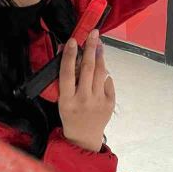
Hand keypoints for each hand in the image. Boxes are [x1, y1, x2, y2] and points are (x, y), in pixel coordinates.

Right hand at [58, 30, 115, 151]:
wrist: (84, 137)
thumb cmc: (70, 115)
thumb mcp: (62, 100)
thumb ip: (67, 80)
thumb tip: (71, 54)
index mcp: (67, 100)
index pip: (68, 73)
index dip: (71, 55)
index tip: (73, 40)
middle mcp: (84, 100)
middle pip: (88, 69)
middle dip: (91, 48)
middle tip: (93, 34)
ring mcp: (99, 102)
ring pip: (101, 73)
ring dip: (100, 56)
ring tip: (99, 44)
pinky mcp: (110, 103)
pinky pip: (108, 82)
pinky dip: (105, 74)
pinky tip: (102, 70)